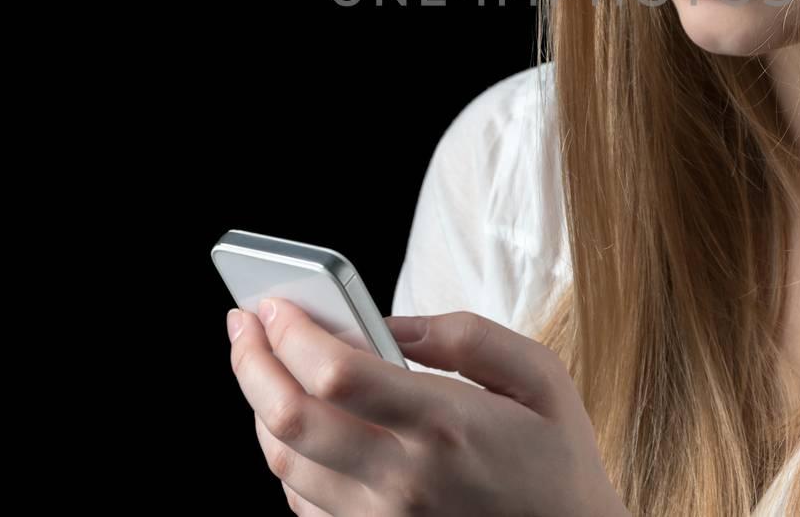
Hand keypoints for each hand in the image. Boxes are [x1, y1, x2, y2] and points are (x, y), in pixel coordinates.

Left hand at [226, 298, 628, 515]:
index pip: (337, 373)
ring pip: (284, 463)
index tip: (274, 303)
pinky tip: (294, 421)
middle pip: (290, 419)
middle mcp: (404, 481)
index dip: (292, 332)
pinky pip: (301, 503)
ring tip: (262, 364)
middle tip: (242, 324)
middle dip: (251, 361)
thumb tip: (388, 322)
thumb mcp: (539, 376)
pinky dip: (285, 455)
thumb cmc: (557, 458)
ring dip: (259, 406)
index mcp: (446, 425)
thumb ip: (464, 335)